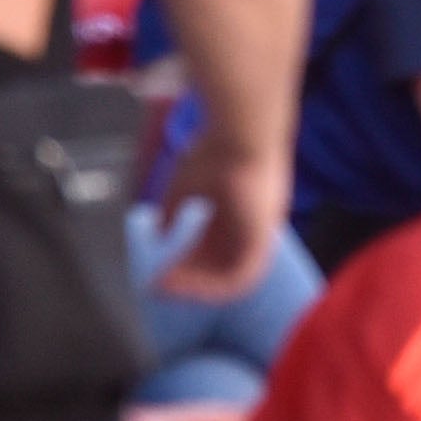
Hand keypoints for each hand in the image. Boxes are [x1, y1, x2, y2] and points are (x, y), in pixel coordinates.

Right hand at [157, 132, 291, 302]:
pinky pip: (243, 277)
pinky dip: (214, 287)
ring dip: (196, 287)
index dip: (183, 264)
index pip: (210, 248)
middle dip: (185, 280)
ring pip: (229, 276)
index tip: (157, 273)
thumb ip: (173, 212)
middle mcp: (250, 225)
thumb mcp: (185, 187)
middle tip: (156, 287)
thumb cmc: (215, 150)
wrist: (240, 132)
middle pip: (217, 265)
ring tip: (166, 288)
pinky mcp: (265, 237)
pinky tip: (187, 288)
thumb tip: (157, 234)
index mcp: (236, 211)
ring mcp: (260, 231)